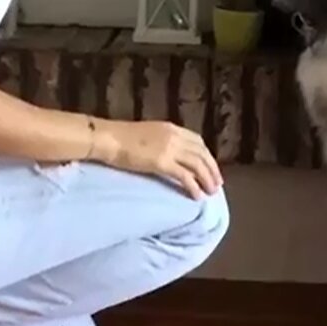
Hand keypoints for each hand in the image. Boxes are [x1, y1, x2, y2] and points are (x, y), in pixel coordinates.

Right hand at [94, 119, 223, 198]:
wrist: (109, 138)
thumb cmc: (122, 137)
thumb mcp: (149, 134)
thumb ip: (163, 140)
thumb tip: (171, 153)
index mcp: (172, 128)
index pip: (198, 142)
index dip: (207, 156)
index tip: (211, 167)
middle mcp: (175, 137)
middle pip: (202, 154)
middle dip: (212, 170)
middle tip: (217, 184)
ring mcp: (170, 149)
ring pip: (197, 166)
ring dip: (207, 179)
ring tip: (211, 192)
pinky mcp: (162, 163)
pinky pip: (185, 176)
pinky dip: (194, 186)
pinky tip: (197, 196)